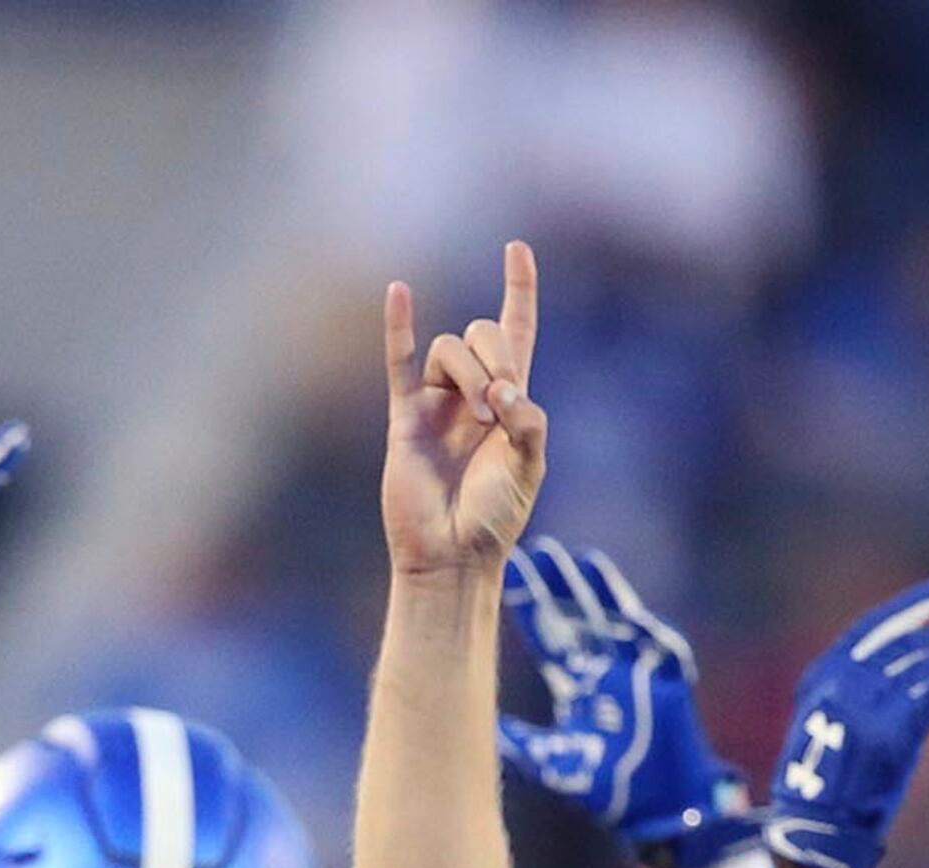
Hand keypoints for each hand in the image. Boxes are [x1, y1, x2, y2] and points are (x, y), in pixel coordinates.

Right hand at [379, 241, 546, 584]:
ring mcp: (436, 403)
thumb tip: (502, 386)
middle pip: (483, 334)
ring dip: (472, 374)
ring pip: (450, 350)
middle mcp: (472, 392)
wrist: (452, 555)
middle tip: (503, 405)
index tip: (518, 250)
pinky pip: (399, 363)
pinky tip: (399, 292)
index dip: (519, 290)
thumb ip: (527, 418)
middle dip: (499, 357)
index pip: (516, 331)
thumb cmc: (494, 518)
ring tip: (481, 417)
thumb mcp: (529, 464)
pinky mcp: (405, 418)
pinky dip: (398, 327)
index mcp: (511, 400)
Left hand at [498, 536, 756, 864]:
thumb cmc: (613, 791)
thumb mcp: (555, 764)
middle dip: (561, 586)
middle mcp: (606, 670)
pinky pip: (660, 652)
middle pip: (580, 618)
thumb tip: (479, 728)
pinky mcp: (669, 685)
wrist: (663, 810)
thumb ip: (520, 744)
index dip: (532, 605)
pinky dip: (646, 635)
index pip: (550, 636)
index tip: (512, 572)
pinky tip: (629, 616)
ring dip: (601, 592)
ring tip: (580, 560)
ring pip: (617, 620)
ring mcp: (639, 672)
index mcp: (579, 685)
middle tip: (538, 551)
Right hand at [759, 578, 928, 867]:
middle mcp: (839, 685)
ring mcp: (863, 707)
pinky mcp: (890, 733)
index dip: (914, 607)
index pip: (872, 629)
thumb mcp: (837, 734)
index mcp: (821, 680)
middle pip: (908, 646)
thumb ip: (875, 704)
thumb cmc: (830, 797)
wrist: (816, 840)